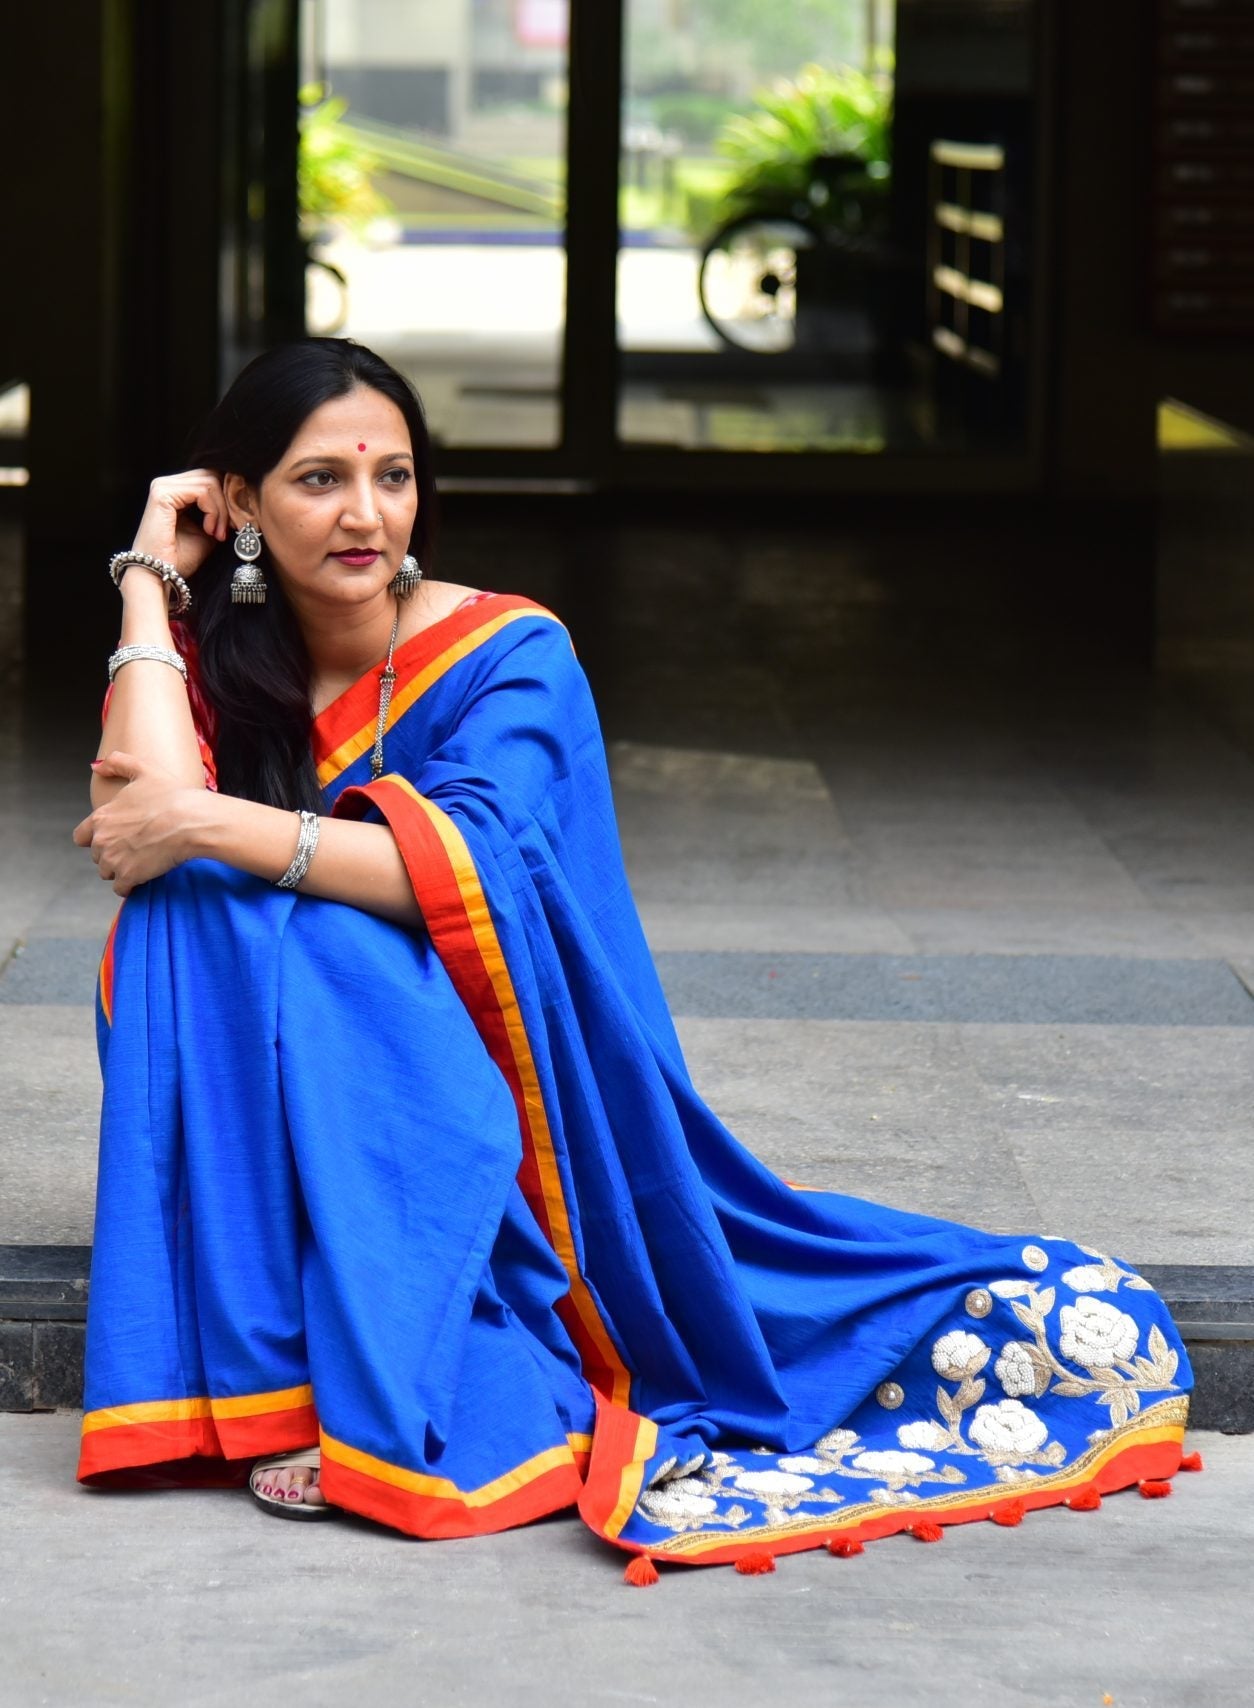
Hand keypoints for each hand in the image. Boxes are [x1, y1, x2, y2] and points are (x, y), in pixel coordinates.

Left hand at [73, 752, 203, 895]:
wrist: (190, 821)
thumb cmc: (171, 796)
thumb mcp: (144, 770)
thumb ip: (117, 763)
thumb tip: (97, 767)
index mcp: (101, 817)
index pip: (81, 837)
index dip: (95, 838)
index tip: (113, 838)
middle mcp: (102, 840)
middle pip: (97, 856)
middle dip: (113, 854)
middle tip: (135, 848)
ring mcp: (114, 860)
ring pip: (108, 872)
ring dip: (121, 870)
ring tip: (142, 862)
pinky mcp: (128, 876)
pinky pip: (121, 888)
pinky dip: (131, 885)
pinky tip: (145, 876)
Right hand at [128, 468, 233, 583]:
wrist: (160, 575)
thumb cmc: (180, 558)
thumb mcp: (208, 532)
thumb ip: (219, 513)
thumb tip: (239, 502)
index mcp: (175, 490)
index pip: (210, 479)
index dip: (227, 500)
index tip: (233, 526)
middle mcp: (166, 484)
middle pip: (212, 476)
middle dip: (226, 503)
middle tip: (228, 529)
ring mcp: (162, 486)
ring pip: (210, 482)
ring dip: (221, 510)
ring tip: (218, 533)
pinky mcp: (163, 494)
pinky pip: (202, 491)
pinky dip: (213, 511)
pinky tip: (209, 530)